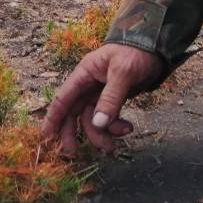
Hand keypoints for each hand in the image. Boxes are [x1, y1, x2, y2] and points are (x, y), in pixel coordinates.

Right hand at [41, 42, 163, 156]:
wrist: (156, 48)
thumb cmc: (136, 52)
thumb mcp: (123, 73)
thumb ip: (110, 98)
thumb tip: (97, 124)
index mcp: (84, 73)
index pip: (63, 98)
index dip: (53, 118)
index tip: (46, 138)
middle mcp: (88, 85)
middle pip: (74, 114)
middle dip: (74, 134)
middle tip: (75, 154)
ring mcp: (100, 94)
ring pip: (92, 120)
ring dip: (100, 135)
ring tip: (113, 145)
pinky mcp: (113, 100)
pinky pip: (108, 119)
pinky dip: (114, 128)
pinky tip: (128, 129)